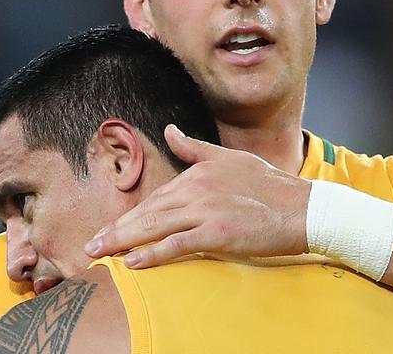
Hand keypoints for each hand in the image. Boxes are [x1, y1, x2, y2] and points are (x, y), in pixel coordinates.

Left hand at [85, 124, 310, 267]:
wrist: (301, 207)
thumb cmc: (268, 185)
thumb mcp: (229, 159)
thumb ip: (195, 148)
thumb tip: (170, 130)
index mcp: (197, 173)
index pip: (156, 197)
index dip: (131, 215)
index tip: (110, 228)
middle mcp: (197, 189)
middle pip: (148, 212)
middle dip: (116, 230)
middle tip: (90, 245)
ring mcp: (206, 210)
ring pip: (155, 227)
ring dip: (123, 241)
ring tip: (100, 253)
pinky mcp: (218, 233)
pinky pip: (177, 245)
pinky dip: (153, 254)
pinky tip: (133, 262)